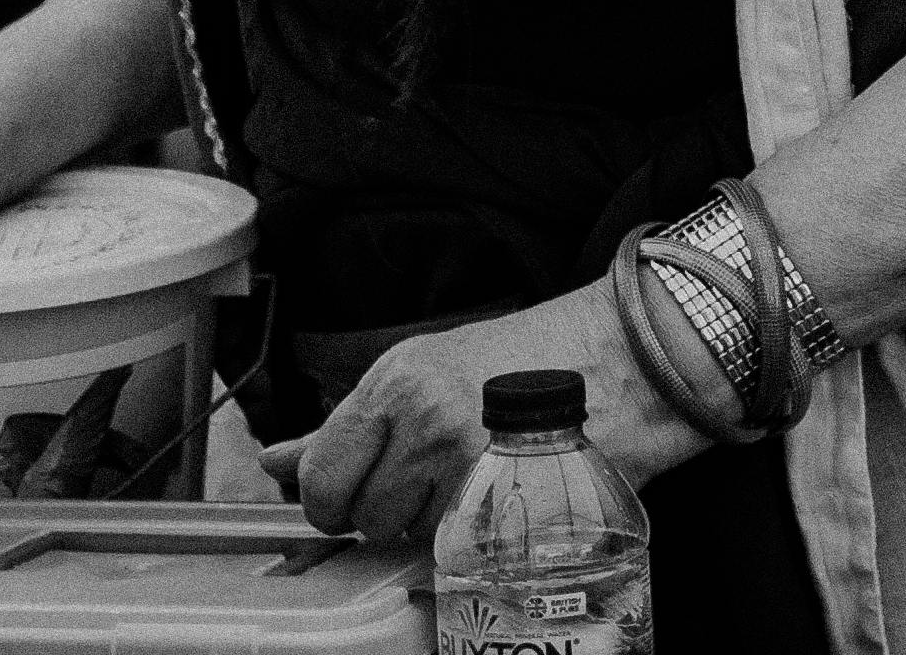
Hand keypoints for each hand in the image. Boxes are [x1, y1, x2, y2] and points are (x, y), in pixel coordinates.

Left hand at [264, 284, 702, 542]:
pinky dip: (477, 540)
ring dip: (436, 527)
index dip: (336, 499)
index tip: (362, 494)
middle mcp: (422, 415)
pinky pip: (458, 550)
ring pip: (409, 539)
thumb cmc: (532, 361)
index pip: (318, 476)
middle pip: (361, 517)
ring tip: (479, 483)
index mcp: (396, 379)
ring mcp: (466, 457)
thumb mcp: (429, 374)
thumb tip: (274, 459)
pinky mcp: (510, 495)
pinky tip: (505, 500)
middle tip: (436, 484)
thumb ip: (349, 425)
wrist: (631, 355)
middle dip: (391, 514)